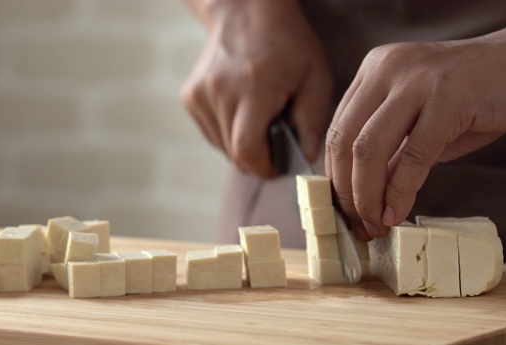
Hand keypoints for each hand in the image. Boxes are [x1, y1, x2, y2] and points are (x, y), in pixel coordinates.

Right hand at [181, 0, 332, 176]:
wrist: (245, 12)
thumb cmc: (287, 45)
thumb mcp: (315, 77)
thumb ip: (313, 121)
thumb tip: (305, 158)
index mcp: (254, 88)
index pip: (247, 150)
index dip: (265, 168)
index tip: (280, 166)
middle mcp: (220, 92)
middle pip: (235, 153)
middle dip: (258, 158)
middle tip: (276, 144)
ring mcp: (199, 95)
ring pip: (222, 147)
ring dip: (243, 145)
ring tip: (260, 120)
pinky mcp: (189, 97)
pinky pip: (211, 134)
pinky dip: (228, 133)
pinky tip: (242, 111)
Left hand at [325, 19, 505, 239]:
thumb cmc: (474, 97)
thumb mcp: (418, 123)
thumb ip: (387, 151)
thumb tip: (358, 195)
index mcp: (374, 69)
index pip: (337, 130)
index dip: (334, 176)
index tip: (341, 210)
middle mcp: (386, 68)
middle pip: (344, 141)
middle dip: (345, 192)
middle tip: (357, 225)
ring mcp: (416, 80)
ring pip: (368, 150)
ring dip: (366, 197)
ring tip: (375, 225)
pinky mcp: (448, 98)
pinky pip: (412, 157)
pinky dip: (399, 193)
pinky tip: (397, 215)